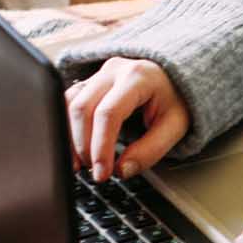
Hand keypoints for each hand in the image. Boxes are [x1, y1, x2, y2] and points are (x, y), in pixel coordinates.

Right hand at [65, 58, 186, 181]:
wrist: (173, 80)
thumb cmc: (175, 101)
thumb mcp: (175, 127)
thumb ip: (150, 150)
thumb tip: (122, 171)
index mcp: (137, 77)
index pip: (109, 113)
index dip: (101, 146)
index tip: (102, 172)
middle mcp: (113, 71)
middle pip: (83, 107)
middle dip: (84, 145)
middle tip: (95, 171)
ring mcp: (98, 74)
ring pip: (70, 103)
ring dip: (70, 137)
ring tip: (81, 164)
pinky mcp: (89, 83)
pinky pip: (68, 102)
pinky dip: (67, 127)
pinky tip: (74, 149)